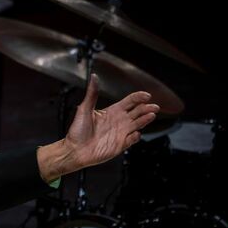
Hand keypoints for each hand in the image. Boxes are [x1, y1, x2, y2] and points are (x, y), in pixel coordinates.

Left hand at [38, 74, 158, 181]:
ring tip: (151, 115)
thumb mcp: (84, 109)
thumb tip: (93, 77)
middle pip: (138, 112)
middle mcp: (119, 121)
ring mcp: (121, 133)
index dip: (139, 97)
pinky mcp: (120, 145)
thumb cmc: (77, 131)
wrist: (74, 150)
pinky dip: (135, 136)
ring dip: (145, 120)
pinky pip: (132, 140)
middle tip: (153, 106)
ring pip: (139, 124)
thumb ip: (92, 93)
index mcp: (112, 111)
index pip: (130, 101)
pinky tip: (135, 133)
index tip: (146, 95)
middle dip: (147, 108)